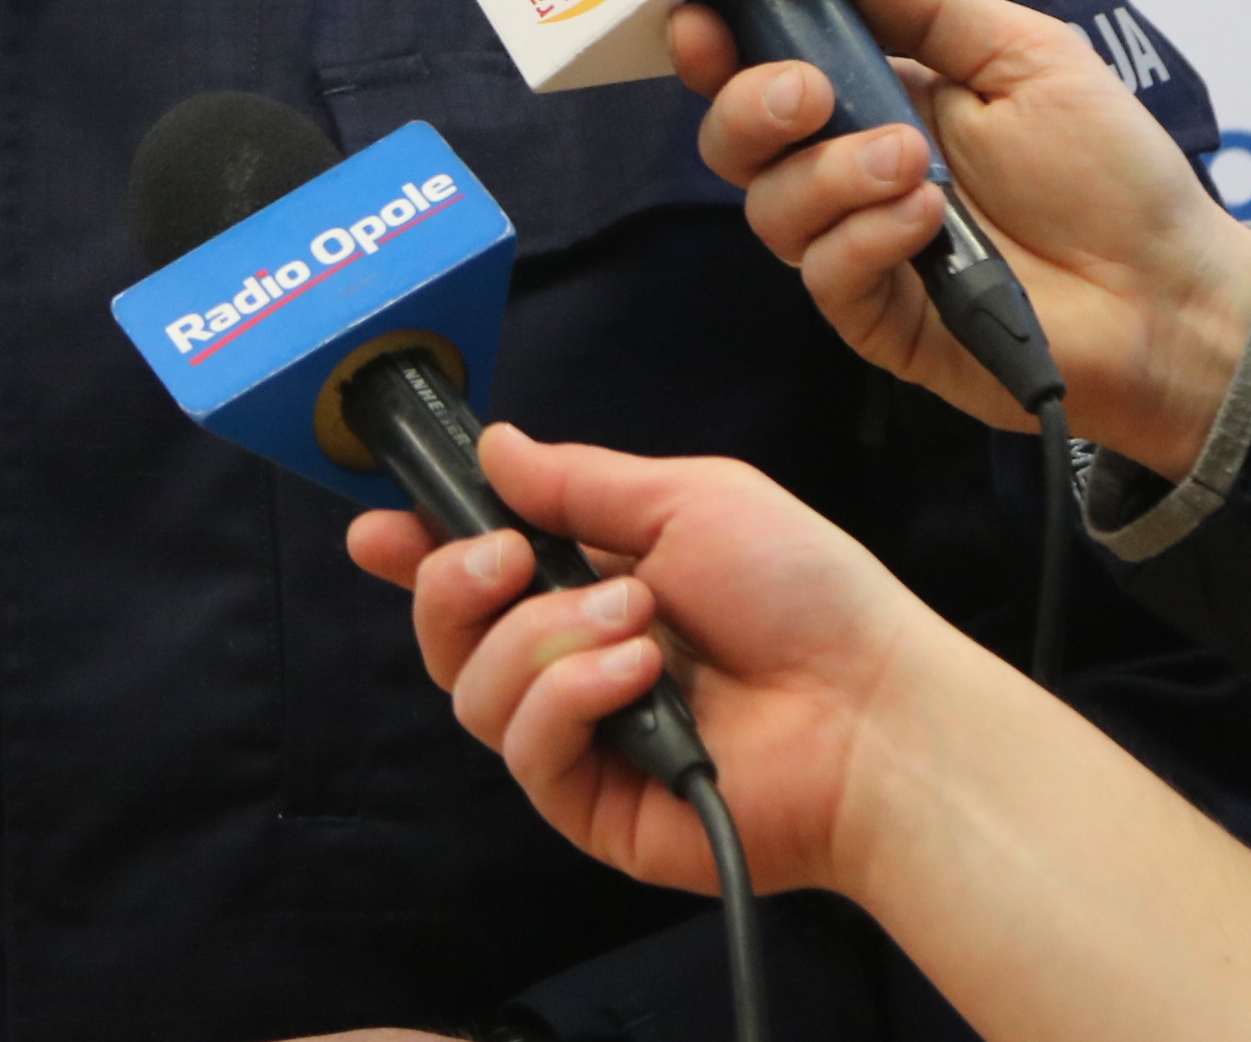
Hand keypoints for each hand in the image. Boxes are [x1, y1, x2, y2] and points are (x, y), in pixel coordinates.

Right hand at [346, 425, 935, 896]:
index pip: (473, 572)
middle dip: (453, 582)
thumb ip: (576, 483)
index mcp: (587, 584)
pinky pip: (525, 749)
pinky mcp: (590, 805)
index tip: (377, 529)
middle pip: (445, 635)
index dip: (416, 550)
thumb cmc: (805, 596)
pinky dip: (570, 697)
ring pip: (472, 691)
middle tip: (507, 557)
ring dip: (544, 639)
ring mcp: (577, 737)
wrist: (874, 709)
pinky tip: (638, 676)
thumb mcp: (687, 499)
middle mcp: (569, 662)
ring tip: (636, 622)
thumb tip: (495, 445)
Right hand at [665, 0, 1250, 475]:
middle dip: (752, 106)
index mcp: (879, 98)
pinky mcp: (880, 319)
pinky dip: (866, 237)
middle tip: (809, 92)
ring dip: (831, 174)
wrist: (1172, 291)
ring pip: (771, 209)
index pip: (765, 68)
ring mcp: (862, 248)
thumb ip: (923, 4)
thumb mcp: (1023, 53)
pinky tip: (929, 224)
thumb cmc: (1112, 174)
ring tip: (915, 165)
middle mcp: (853, 173)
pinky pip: (824, 275)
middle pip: (737, 141)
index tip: (706, 22)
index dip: (721, 45)